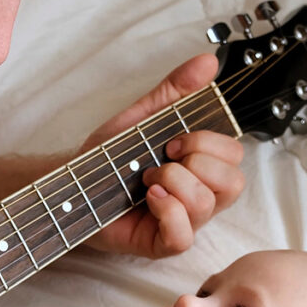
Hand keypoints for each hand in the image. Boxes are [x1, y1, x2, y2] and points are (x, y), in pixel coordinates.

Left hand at [81, 54, 244, 257]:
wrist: (73, 183)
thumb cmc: (108, 158)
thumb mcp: (143, 116)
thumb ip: (175, 91)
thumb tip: (208, 62)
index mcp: (201, 167)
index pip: (234, 155)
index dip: (207, 143)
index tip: (172, 139)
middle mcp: (199, 195)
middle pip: (233, 182)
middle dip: (196, 162)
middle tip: (161, 160)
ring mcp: (184, 222)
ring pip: (207, 205)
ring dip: (173, 183)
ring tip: (146, 180)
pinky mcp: (162, 243)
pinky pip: (183, 236)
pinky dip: (167, 212)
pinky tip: (149, 199)